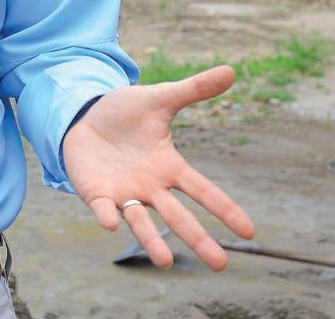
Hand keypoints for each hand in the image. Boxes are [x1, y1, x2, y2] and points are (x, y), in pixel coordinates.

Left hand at [62, 65, 254, 270]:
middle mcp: (151, 187)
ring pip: (141, 222)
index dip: (225, 209)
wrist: (85, 116)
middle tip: (220, 265)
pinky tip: (111, 224)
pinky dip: (106, 216)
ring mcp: (124, 193)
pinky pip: (103, 209)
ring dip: (152, 241)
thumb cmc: (126, 113)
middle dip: (198, 239)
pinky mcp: (97, 193)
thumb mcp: (160, 98)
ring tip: (166, 262)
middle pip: (178, 216)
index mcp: (169, 167)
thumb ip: (193, 89)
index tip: (249, 232)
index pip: (203, 191)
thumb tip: (231, 70)